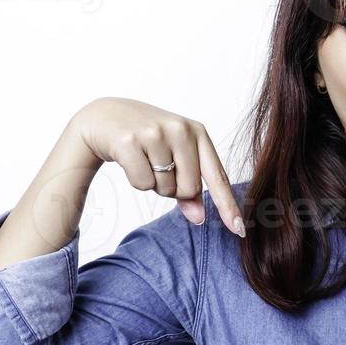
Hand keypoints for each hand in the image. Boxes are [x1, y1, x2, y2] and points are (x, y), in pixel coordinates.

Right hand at [70, 96, 245, 236]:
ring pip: (165, 188)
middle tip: (159, 166)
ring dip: (154, 184)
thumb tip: (199, 218)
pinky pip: (143, 184)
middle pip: (189, 189)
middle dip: (174, 189)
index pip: (217, 176)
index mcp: (198, 132)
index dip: (228, 205)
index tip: (239, 229)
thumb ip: (189, 185)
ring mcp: (155, 134)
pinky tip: (130, 159)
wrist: (106, 116)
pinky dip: (137, 180)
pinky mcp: (130, 141)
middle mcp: (180, 129)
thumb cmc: (147, 138)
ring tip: (144, 159)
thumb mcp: (174, 155)